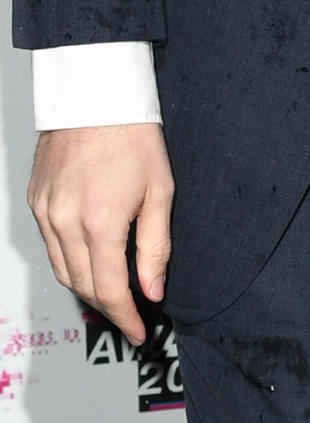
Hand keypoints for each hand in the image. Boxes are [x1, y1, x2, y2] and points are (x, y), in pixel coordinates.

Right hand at [27, 124, 173, 345]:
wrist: (97, 91)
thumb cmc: (133, 132)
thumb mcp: (161, 189)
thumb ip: (156, 246)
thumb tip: (153, 289)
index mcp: (100, 221)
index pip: (110, 290)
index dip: (125, 317)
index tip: (139, 331)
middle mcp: (65, 221)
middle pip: (83, 285)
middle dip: (108, 306)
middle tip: (131, 313)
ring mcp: (45, 211)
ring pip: (62, 269)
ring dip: (87, 284)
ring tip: (113, 288)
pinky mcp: (35, 199)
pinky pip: (50, 244)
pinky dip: (69, 258)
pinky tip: (89, 254)